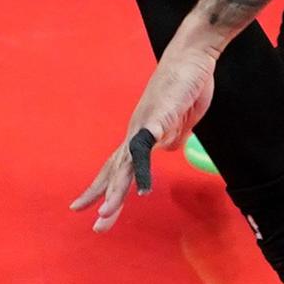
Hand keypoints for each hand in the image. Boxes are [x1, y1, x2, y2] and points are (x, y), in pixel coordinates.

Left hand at [69, 39, 217, 231]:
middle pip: (116, 171)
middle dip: (103, 199)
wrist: (193, 56)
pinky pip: (148, 148)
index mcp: (141, 134)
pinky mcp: (158, 119)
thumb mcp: (181, 121)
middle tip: (96, 227)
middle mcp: (136, 131)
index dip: (103, 188)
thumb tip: (168, 149)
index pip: (117, 167)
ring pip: (126, 164)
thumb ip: (171, 136)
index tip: (89, 209)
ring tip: (107, 214)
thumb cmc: (187, 85)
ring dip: (117, 190)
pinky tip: (143, 190)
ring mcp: (145, 125)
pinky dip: (144, 169)